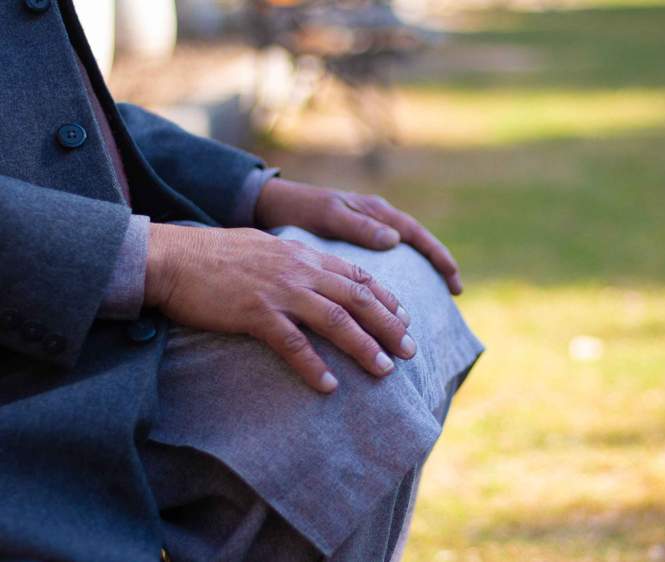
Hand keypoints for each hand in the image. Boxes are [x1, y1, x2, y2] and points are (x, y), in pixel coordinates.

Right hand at [145, 223, 414, 392]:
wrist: (169, 257)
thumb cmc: (213, 255)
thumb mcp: (265, 248)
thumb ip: (294, 261)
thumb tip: (317, 276)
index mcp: (302, 255)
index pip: (356, 275)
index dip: (385, 298)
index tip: (405, 318)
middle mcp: (298, 270)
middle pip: (357, 298)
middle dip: (389, 325)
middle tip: (410, 350)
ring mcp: (278, 291)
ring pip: (335, 320)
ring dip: (363, 346)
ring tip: (384, 370)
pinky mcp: (254, 313)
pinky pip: (292, 344)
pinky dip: (314, 366)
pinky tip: (329, 386)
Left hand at [254, 178, 462, 294]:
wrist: (268, 205)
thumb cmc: (296, 208)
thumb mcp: (327, 214)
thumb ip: (358, 226)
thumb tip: (395, 240)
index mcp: (374, 211)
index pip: (416, 234)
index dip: (438, 256)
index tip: (454, 279)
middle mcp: (375, 220)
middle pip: (416, 246)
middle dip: (438, 268)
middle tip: (456, 293)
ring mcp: (366, 232)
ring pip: (402, 256)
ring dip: (418, 276)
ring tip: (432, 301)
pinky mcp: (352, 246)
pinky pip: (381, 264)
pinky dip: (393, 281)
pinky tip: (393, 302)